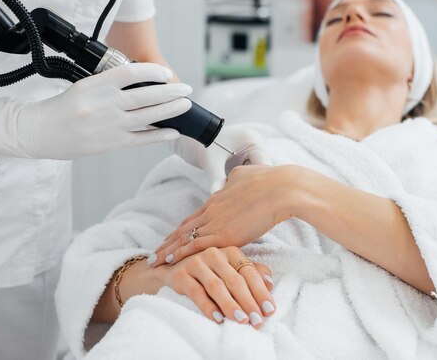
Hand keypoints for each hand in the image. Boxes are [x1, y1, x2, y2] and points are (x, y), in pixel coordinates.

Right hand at [0, 63, 192, 158]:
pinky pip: (141, 139)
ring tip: (185, 105)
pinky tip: (173, 131)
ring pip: (147, 117)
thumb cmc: (61, 109)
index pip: (130, 73)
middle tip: (187, 88)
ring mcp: (107, 126)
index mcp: (94, 85)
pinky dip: (159, 135)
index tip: (166, 73)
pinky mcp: (109, 144)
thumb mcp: (82, 87)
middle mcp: (103, 105)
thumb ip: (108, 85)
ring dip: (171, 110)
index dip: (152, 71)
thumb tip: (142, 84)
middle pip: (145, 96)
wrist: (38, 133)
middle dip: (171, 92)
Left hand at [150, 165, 300, 266]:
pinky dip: (180, 254)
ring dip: (168, 251)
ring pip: (184, 238)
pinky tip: (169, 260)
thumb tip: (231, 179)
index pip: (194, 217)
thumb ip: (235, 180)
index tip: (171, 236)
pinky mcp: (224, 234)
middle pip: (183, 228)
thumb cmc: (270, 181)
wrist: (282, 189)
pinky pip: (195, 246)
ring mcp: (216, 222)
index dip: (181, 228)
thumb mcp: (246, 175)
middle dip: (169, 241)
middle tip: (155, 252)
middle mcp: (212, 210)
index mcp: (217, 198)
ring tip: (155, 261)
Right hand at [153, 246, 275, 327]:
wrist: (172, 267)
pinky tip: (218, 319)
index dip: (261, 292)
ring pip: (217, 286)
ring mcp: (196, 262)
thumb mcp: (230, 268)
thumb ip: (251, 272)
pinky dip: (208, 307)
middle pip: (235, 280)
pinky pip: (196, 292)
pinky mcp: (181, 274)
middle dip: (248, 302)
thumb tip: (270, 283)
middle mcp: (214, 253)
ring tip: (242, 320)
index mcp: (230, 251)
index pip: (249, 272)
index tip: (270, 310)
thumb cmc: (208, 270)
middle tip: (257, 320)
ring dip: (231, 305)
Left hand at [172, 125, 271, 192]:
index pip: (264, 166)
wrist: (192, 133)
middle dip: (252, 186)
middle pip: (262, 172)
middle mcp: (255, 146)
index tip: (250, 200)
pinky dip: (240, 184)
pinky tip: (234, 195)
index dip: (258, 183)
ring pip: (254, 175)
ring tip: (238, 200)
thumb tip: (218, 197)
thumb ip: (216, 179)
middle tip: (244, 203)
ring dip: (246, 186)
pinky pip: (246, 175)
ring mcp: (250, 152)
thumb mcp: (210, 161)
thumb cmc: (201, 142)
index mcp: (253, 141)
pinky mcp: (243, 159)